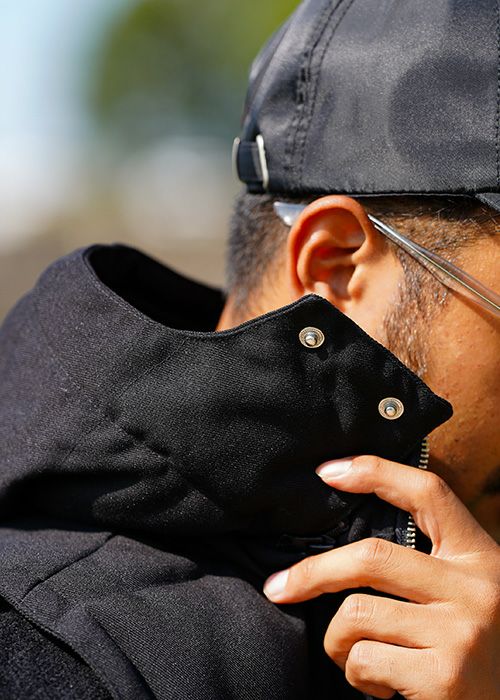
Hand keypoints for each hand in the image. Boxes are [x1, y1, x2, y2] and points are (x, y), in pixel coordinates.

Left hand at [262, 455, 499, 698]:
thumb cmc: (473, 653)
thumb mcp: (463, 595)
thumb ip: (425, 569)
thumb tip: (342, 551)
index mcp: (478, 556)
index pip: (427, 493)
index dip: (375, 471)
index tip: (327, 472)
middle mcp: (476, 587)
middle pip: (371, 556)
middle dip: (312, 572)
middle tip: (279, 587)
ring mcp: (462, 632)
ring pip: (356, 615)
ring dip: (338, 642)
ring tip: (358, 657)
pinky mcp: (446, 677)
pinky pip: (364, 661)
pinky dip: (357, 676)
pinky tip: (382, 688)